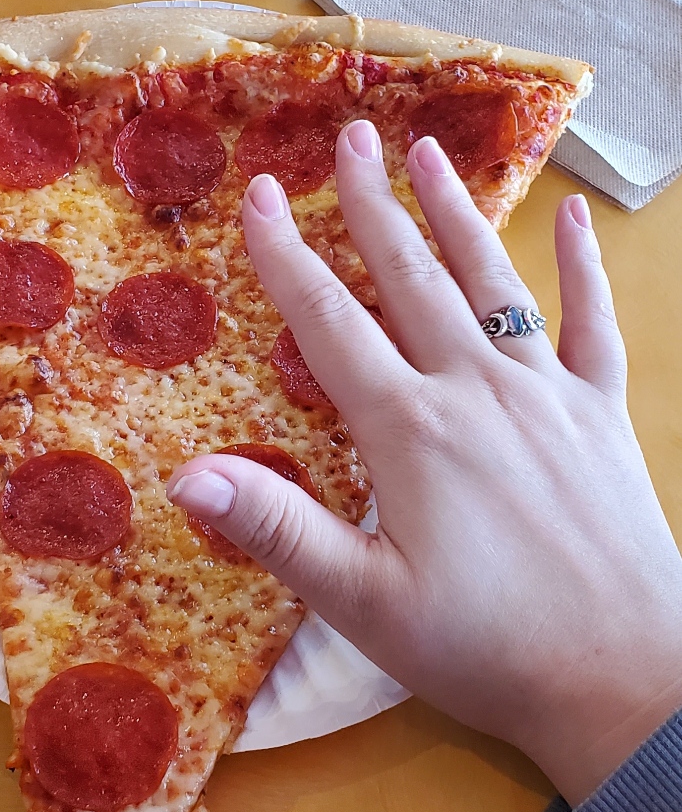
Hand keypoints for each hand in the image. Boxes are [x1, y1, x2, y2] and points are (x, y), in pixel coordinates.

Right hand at [168, 121, 681, 804]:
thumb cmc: (488, 649)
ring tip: (428, 152)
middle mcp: (475, 390)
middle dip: (372, 204)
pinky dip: (583, 267)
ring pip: (491, 281)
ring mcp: (546, 395)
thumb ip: (279, 531)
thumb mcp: (365, 604)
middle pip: (410, 277)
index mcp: (409, 430)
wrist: (625, 675)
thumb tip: (187, 474)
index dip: (286, 256)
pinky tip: (576, 219)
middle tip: (348, 137)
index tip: (258, 195)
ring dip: (457, 213)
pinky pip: (592, 322)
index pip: (329, 323)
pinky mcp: (601, 415)